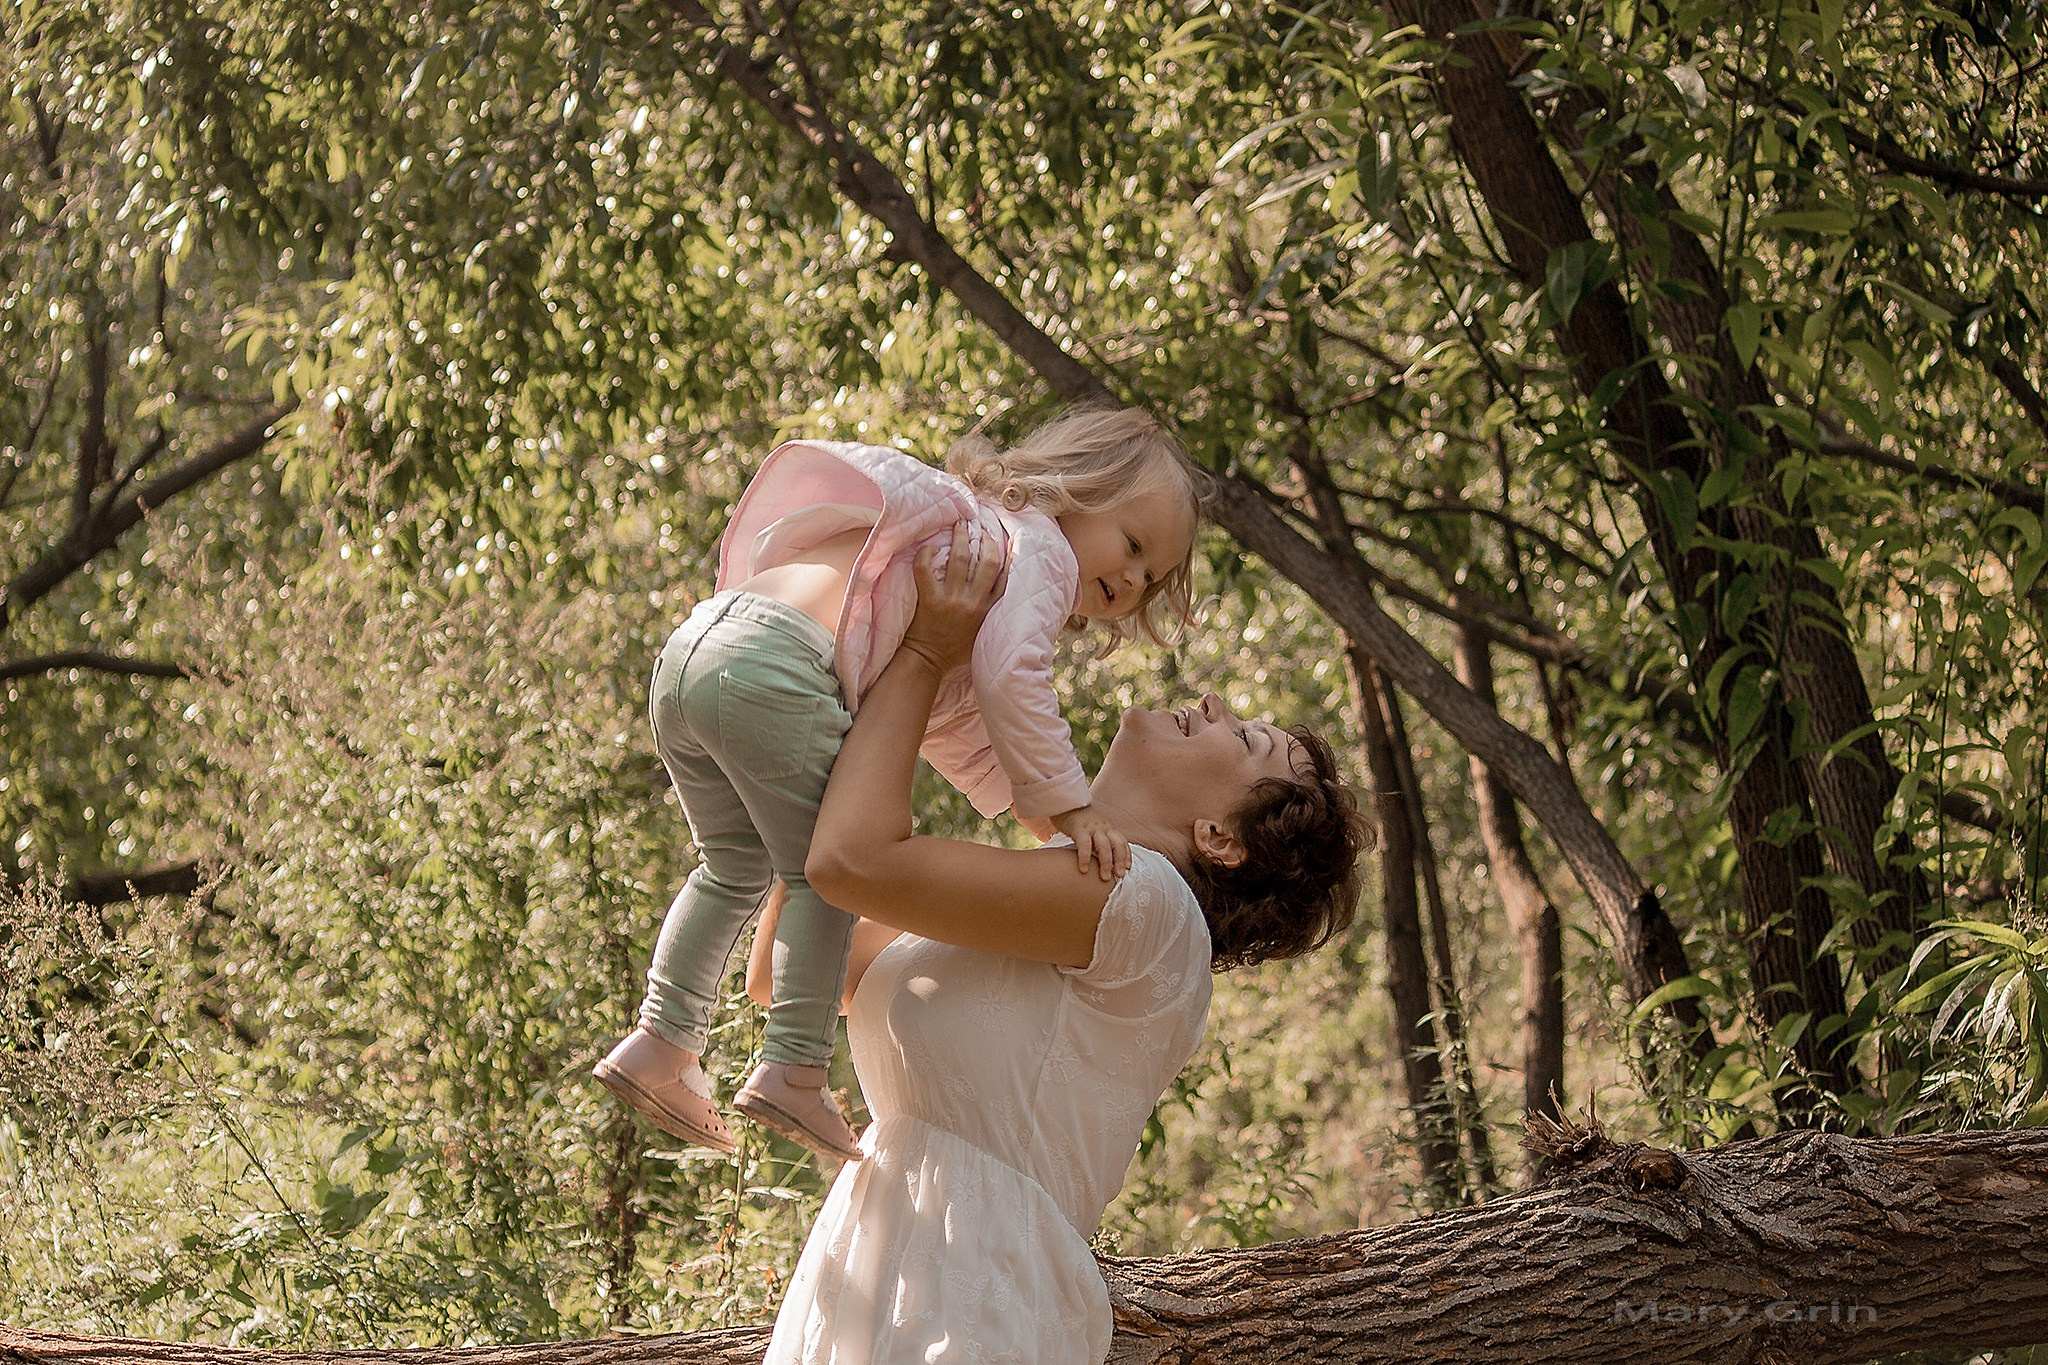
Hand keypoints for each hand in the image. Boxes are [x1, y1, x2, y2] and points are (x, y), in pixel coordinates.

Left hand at [902, 521, 1005, 673]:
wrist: (927, 661)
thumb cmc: (955, 649)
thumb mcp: (982, 632)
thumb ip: (991, 610)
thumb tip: (998, 584)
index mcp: (987, 610)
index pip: (1003, 577)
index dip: (1004, 554)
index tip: (999, 539)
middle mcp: (973, 603)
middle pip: (985, 563)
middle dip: (984, 540)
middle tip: (979, 527)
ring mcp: (951, 600)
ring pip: (959, 560)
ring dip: (960, 538)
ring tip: (959, 525)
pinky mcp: (930, 600)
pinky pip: (926, 569)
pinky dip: (927, 554)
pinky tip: (930, 547)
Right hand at [1050, 803, 1129, 881]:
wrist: (1063, 801)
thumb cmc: (1076, 818)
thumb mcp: (1092, 827)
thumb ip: (1097, 839)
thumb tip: (1098, 858)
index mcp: (1107, 828)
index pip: (1122, 842)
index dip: (1126, 856)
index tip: (1127, 869)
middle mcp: (1103, 827)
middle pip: (1117, 844)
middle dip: (1120, 861)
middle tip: (1119, 876)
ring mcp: (1092, 827)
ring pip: (1104, 846)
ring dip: (1106, 863)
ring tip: (1104, 877)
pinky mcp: (1079, 828)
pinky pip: (1084, 844)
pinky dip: (1085, 858)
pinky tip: (1083, 869)